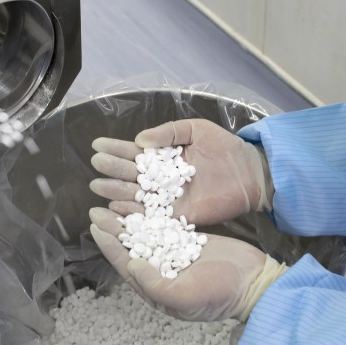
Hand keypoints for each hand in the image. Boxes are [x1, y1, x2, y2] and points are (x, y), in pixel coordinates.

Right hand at [89, 119, 270, 225]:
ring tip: (99, 186)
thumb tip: (139, 140)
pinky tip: (116, 208)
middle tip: (96, 165)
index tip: (97, 146)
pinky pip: (152, 215)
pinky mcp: (177, 215)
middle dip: (112, 169)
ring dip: (116, 191)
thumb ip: (168, 133)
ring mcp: (168, 198)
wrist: (249, 173)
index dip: (116, 149)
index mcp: (164, 157)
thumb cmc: (225, 147)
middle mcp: (162, 179)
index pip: (135, 153)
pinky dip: (133, 213)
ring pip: (137, 195)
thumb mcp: (195, 129)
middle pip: (131, 175)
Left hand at [89, 207, 285, 321]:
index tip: (95, 227)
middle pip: (132, 247)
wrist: (254, 282)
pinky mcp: (189, 242)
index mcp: (156, 288)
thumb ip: (155, 284)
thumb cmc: (220, 294)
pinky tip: (143, 199)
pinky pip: (165, 227)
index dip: (110, 247)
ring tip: (114, 200)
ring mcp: (175, 256)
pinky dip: (153, 215)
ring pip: (146, 235)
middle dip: (115, 229)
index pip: (126, 265)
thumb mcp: (185, 296)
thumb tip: (132, 266)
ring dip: (130, 219)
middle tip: (97, 209)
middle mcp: (161, 271)